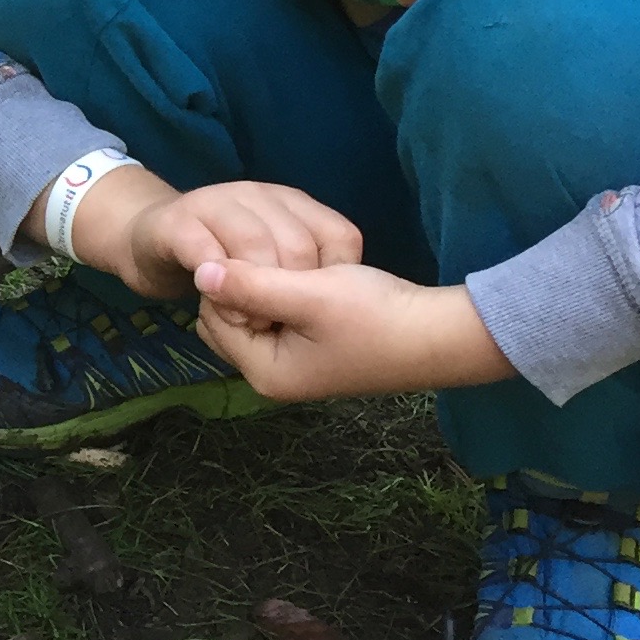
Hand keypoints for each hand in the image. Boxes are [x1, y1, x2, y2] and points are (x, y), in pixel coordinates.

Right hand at [54, 172, 361, 299]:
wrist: (146, 237)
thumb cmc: (220, 259)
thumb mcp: (273, 264)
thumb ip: (306, 275)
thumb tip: (347, 297)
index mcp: (293, 203)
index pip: (339, 237)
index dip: (337, 276)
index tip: (316, 308)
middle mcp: (260, 195)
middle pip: (296, 246)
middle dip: (292, 294)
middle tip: (277, 326)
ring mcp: (217, 203)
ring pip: (253, 244)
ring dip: (256, 291)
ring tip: (248, 321)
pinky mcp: (177, 222)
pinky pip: (203, 248)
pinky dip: (216, 277)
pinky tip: (218, 299)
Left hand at [192, 261, 515, 401]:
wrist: (440, 335)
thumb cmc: (375, 316)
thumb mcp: (309, 294)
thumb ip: (250, 284)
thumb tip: (198, 271)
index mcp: (264, 372)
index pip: (211, 316)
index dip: (229, 284)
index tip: (267, 265)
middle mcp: (272, 375)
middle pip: (226, 320)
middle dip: (243, 290)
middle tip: (284, 271)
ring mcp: (293, 365)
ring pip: (252, 314)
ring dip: (267, 289)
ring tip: (303, 276)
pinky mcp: (312, 350)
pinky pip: (277, 316)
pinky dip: (287, 296)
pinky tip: (313, 282)